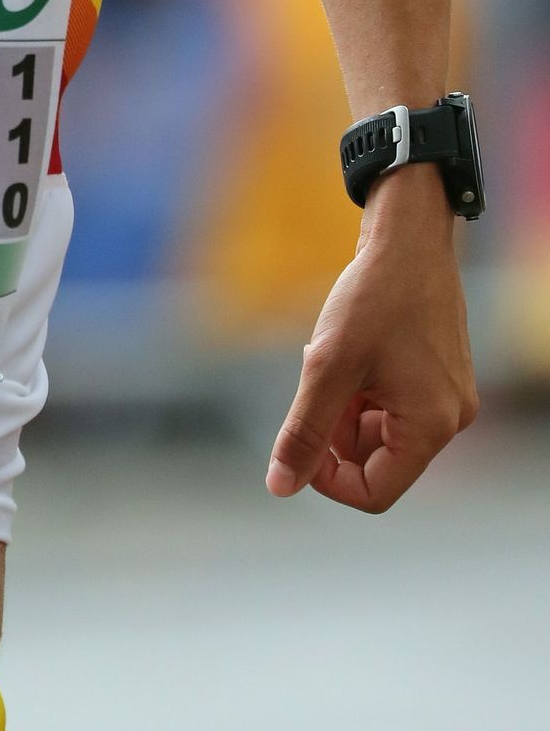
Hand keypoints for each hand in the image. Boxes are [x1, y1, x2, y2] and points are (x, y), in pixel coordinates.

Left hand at [266, 168, 478, 510]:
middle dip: (335, 435)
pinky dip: (360, 392)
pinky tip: (344, 353)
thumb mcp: (328, 368)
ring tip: (329, 361)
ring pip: (379, 434)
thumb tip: (281, 486)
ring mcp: (446, 398)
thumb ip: (305, 432)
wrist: (409, 238)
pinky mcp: (438, 377)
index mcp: (431, 427)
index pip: (375, 493)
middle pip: (377, 463)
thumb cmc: (373, 299)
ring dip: (344, 410)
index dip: (327, 480)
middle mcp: (449, 419)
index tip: (299, 441)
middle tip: (316, 385)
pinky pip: (390, 407)